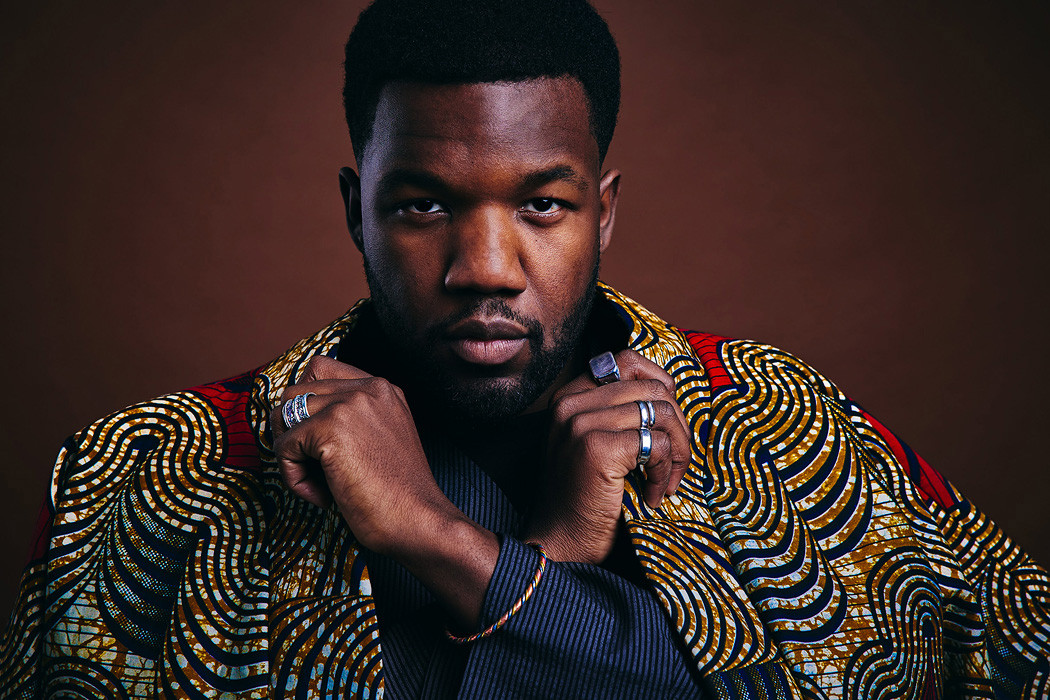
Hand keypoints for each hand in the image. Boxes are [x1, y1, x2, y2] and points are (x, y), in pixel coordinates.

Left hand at [270, 355, 497, 626]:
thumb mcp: (382, 439)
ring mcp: (349, 405)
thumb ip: (352, 419)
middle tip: (311, 467)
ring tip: (316, 482)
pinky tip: (321, 495)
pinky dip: (292, 476)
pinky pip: (284, 446)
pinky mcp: (331, 429)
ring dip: (290, 453)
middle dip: (291, 430)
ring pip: (283, 415)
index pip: (319, 369)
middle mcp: (367, 388)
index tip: (313, 440)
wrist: (419, 520)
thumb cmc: (399, 494)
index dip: (304, 403)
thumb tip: (295, 420)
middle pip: (294, 391)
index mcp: (382, 388)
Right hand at [526, 350, 690, 563]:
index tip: (666, 423)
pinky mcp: (597, 448)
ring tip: (665, 481)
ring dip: (677, 452)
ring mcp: (582, 423)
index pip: (627, 361)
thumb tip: (669, 393)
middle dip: (678, 428)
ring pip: (663, 413)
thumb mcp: (594, 442)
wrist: (560, 543)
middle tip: (673, 463)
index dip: (660, 386)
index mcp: (569, 397)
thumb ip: (618, 412)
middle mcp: (571, 404)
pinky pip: (657, 444)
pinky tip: (654, 494)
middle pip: (653, 389)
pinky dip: (665, 472)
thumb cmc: (585, 498)